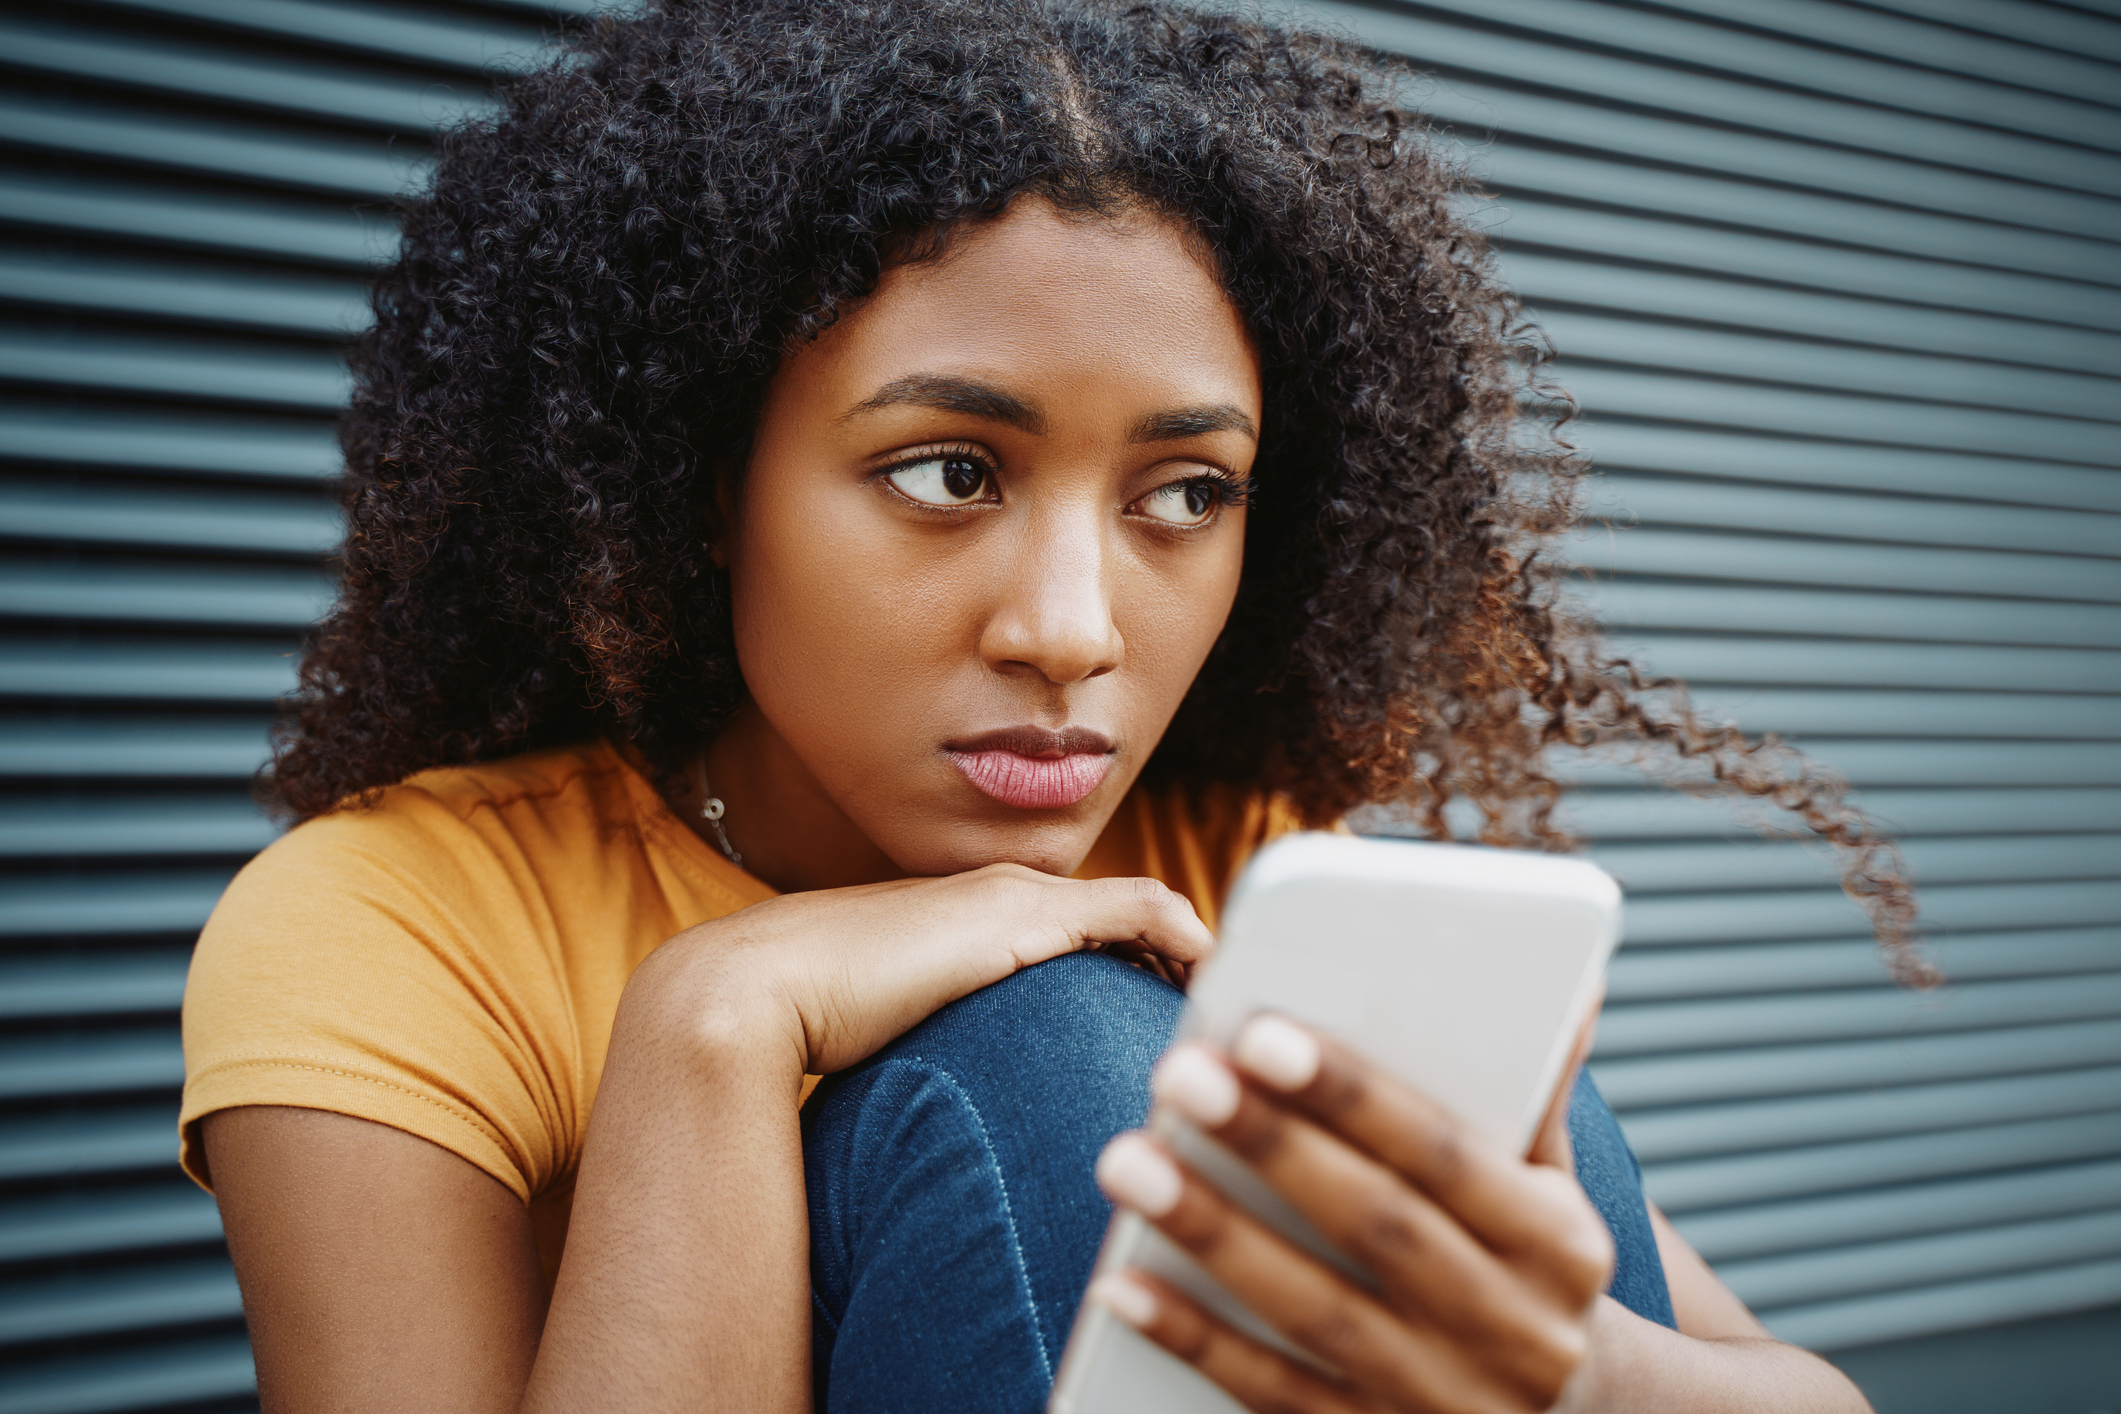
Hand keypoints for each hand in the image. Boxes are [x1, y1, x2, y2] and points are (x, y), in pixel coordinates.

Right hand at [627, 865, 1212, 1075]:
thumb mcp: (892, 1027)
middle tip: (1232, 1005)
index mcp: (975, 919)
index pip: (1083, 928)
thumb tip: (962, 1103)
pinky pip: (1136, 911)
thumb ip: (939, 1043)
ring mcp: (1012, 898)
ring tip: (1234, 1000)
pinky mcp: (1020, 915)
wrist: (751, 992)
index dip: (1141, 960)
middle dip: (1182, 954)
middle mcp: (1003, 894)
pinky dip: (1180, 936)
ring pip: (1140, 907)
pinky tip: (1206, 975)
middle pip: (1125, 913)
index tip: (1178, 1007)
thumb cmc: (809, 1023)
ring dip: (1190, 951)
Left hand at [1090, 1014, 1611, 1412]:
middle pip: (1377, 1228)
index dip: (1355, 1096)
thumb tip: (1561, 978)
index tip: (1262, 1034)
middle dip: (1270, 1146)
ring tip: (1129, 1160)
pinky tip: (1123, 1283)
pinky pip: (1274, 1399)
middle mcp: (1517, 1333)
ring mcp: (1446, 1405)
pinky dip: (1194, 1338)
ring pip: (1317, 1313)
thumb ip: (1531, 1091)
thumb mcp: (1552, 1190)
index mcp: (1560, 1246)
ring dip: (1213, 1233)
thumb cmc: (1526, 1268)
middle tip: (1178, 1074)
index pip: (1449, 1156)